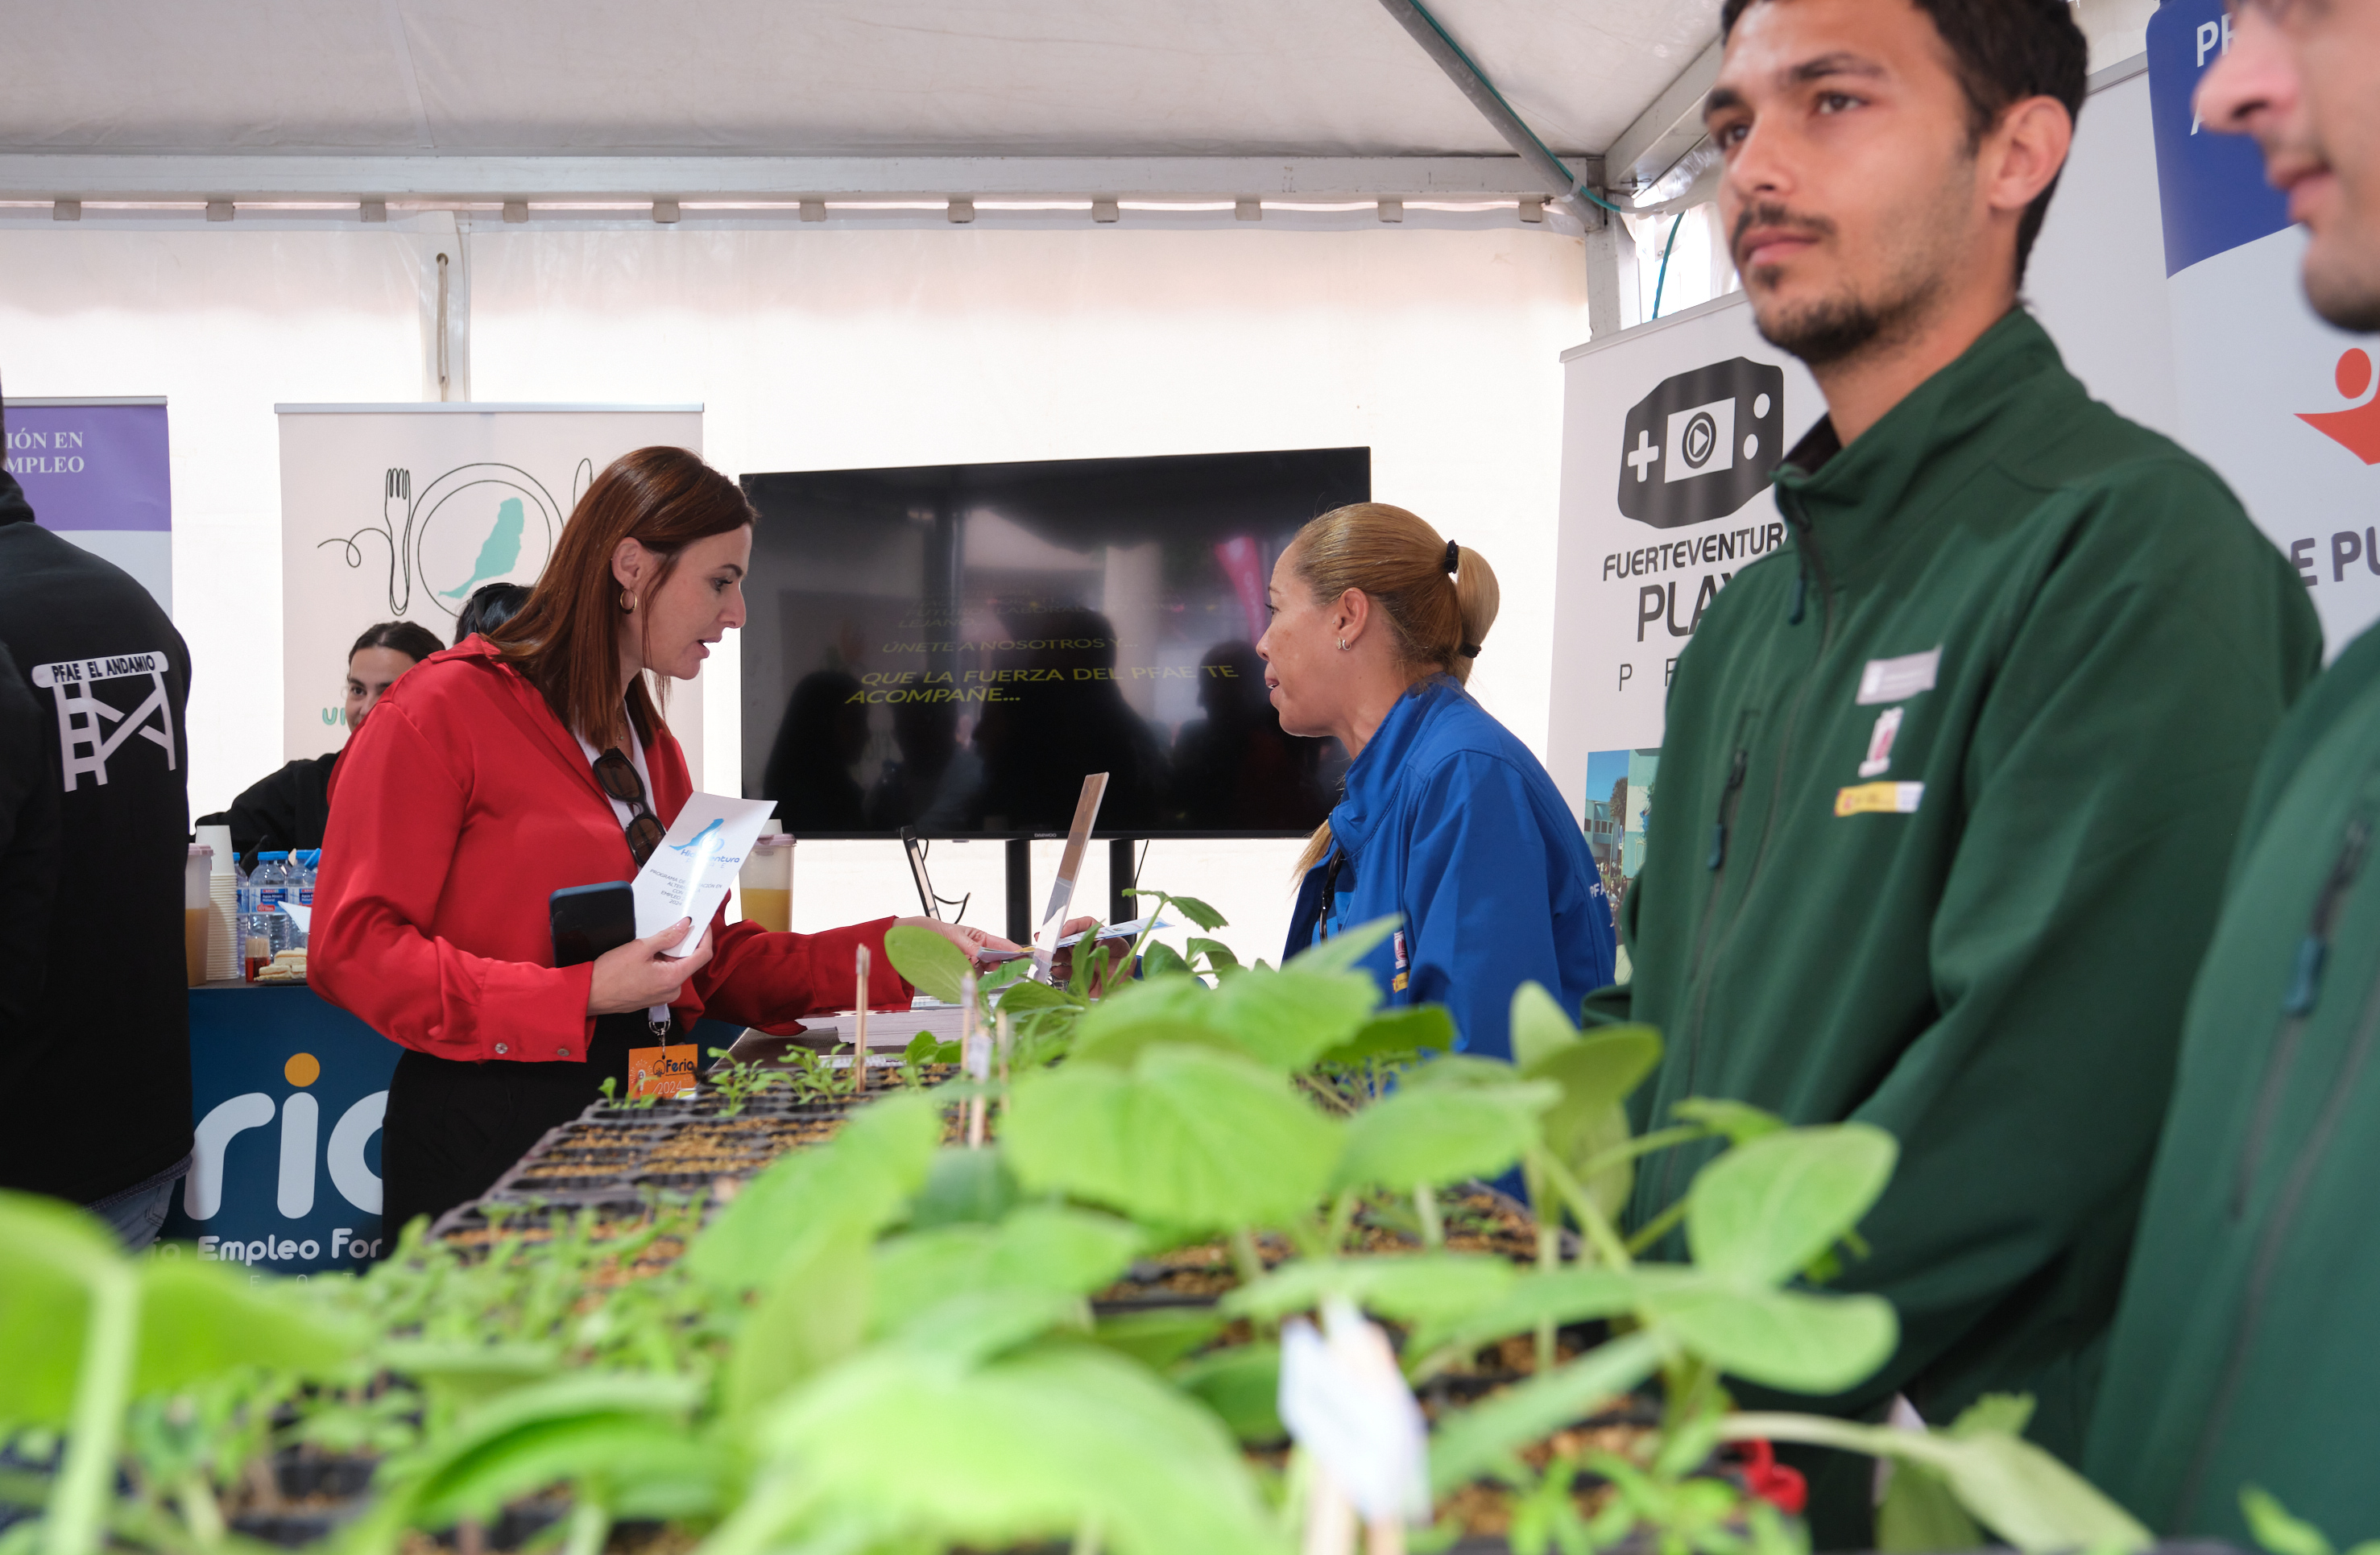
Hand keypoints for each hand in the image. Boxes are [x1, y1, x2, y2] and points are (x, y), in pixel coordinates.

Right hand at [587, 918, 711, 1014]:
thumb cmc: (610, 974)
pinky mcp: (653, 996)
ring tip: (657, 937)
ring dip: (670, 952)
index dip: (705, 936)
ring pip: (676, 968)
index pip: (702, 955)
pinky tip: (650, 952)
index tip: (701, 922)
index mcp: (673, 979)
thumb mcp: (640, 948)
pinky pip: (665, 976)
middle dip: (684, 942)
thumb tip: (685, 926)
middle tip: (676, 924)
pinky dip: (662, 962)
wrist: (588, 995)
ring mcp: (663, 995)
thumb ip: (667, 936)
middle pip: (689, 961)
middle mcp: (673, 990)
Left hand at [893, 916, 1022, 970]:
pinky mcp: (959, 975)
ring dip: (975, 972)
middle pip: (996, 962)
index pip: (1001, 944)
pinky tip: (958, 974)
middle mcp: (976, 952)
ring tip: (959, 963)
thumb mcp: (950, 934)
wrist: (908, 942)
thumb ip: (968, 944)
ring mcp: (969, 965)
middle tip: (989, 964)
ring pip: (982, 973)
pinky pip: (969, 981)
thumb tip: (979, 954)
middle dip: (994, 964)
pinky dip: (966, 980)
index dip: (1013, 950)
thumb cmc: (930, 932)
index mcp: (978, 938)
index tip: (1022, 956)